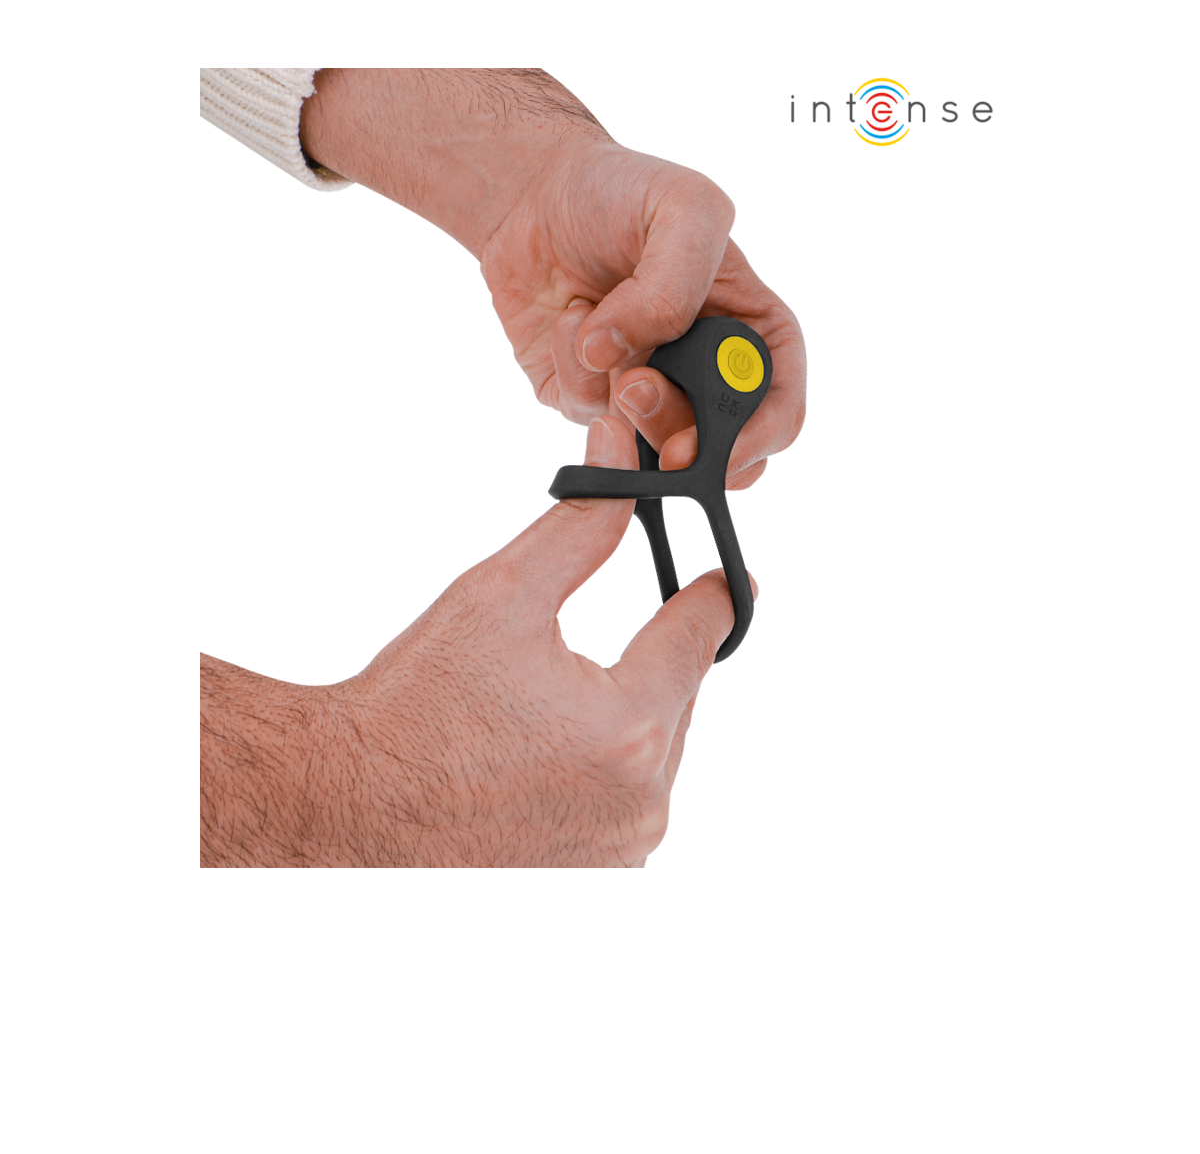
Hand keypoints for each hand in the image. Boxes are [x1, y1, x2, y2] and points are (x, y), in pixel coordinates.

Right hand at [200, 417, 749, 866]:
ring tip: (540, 714)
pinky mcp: (596, 884)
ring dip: (622, 722)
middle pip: (679, 697)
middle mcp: (644, 802)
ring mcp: (623, 853)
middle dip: (645, 660)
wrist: (345, 804)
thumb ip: (582, 527)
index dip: (711, 592)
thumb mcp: (501, 593)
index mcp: (632, 725)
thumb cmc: (415, 702)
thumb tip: (622, 457)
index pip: (703, 633)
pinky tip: (541, 762)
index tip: (725, 575)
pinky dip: (600, 775)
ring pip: (655, 754)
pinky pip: (627, 807)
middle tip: (588, 648)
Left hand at [300, 70, 805, 488]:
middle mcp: (702, 371)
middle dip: (673, 427)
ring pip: (643, 439)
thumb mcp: (684, 206)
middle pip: (712, 447)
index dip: (755, 438)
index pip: (779, 410)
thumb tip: (628, 361)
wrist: (536, 191)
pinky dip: (569, 366)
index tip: (718, 445)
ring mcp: (645, 390)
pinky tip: (568, 316)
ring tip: (593, 317)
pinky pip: (583, 412)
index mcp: (751, 331)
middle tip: (633, 387)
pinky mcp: (587, 397)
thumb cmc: (623, 190)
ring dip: (611, 385)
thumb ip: (676, 284)